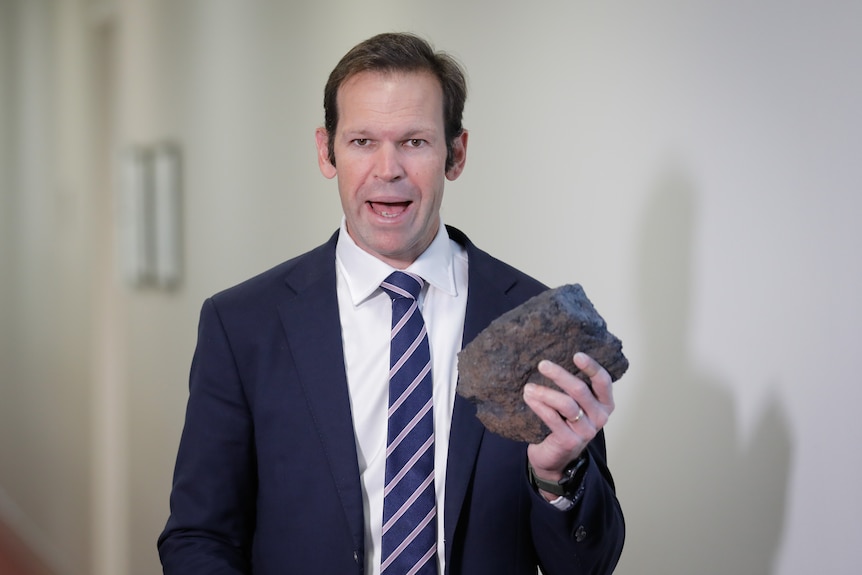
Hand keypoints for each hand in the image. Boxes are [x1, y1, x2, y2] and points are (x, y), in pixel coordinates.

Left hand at [524, 352, 615, 485]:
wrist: (556, 458)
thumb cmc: (565, 424)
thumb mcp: (576, 405)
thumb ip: (573, 388)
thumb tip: (553, 359)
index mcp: (605, 404)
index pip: (603, 381)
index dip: (591, 367)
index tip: (576, 354)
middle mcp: (600, 417)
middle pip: (581, 390)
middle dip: (560, 375)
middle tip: (542, 364)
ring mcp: (586, 431)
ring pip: (566, 404)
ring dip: (545, 392)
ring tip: (528, 386)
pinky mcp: (570, 441)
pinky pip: (553, 419)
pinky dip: (539, 406)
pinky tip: (528, 398)